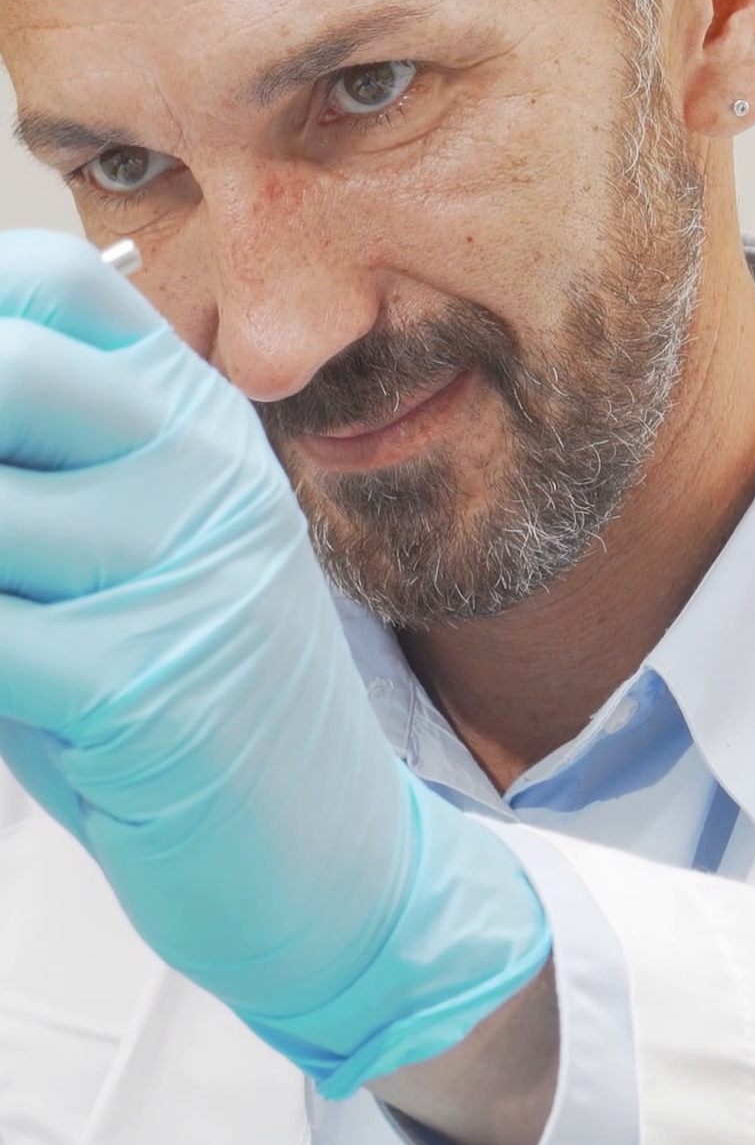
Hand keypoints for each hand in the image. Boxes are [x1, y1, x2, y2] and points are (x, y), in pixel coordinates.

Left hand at [0, 230, 548, 1095]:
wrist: (332, 858)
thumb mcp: (126, 552)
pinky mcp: (153, 683)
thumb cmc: (182, 699)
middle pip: (12, 366)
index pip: (55, 286)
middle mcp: (204, 463)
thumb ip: (34, 476)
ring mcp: (190, 564)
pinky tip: (8, 690)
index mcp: (196, 414)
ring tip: (7, 619)